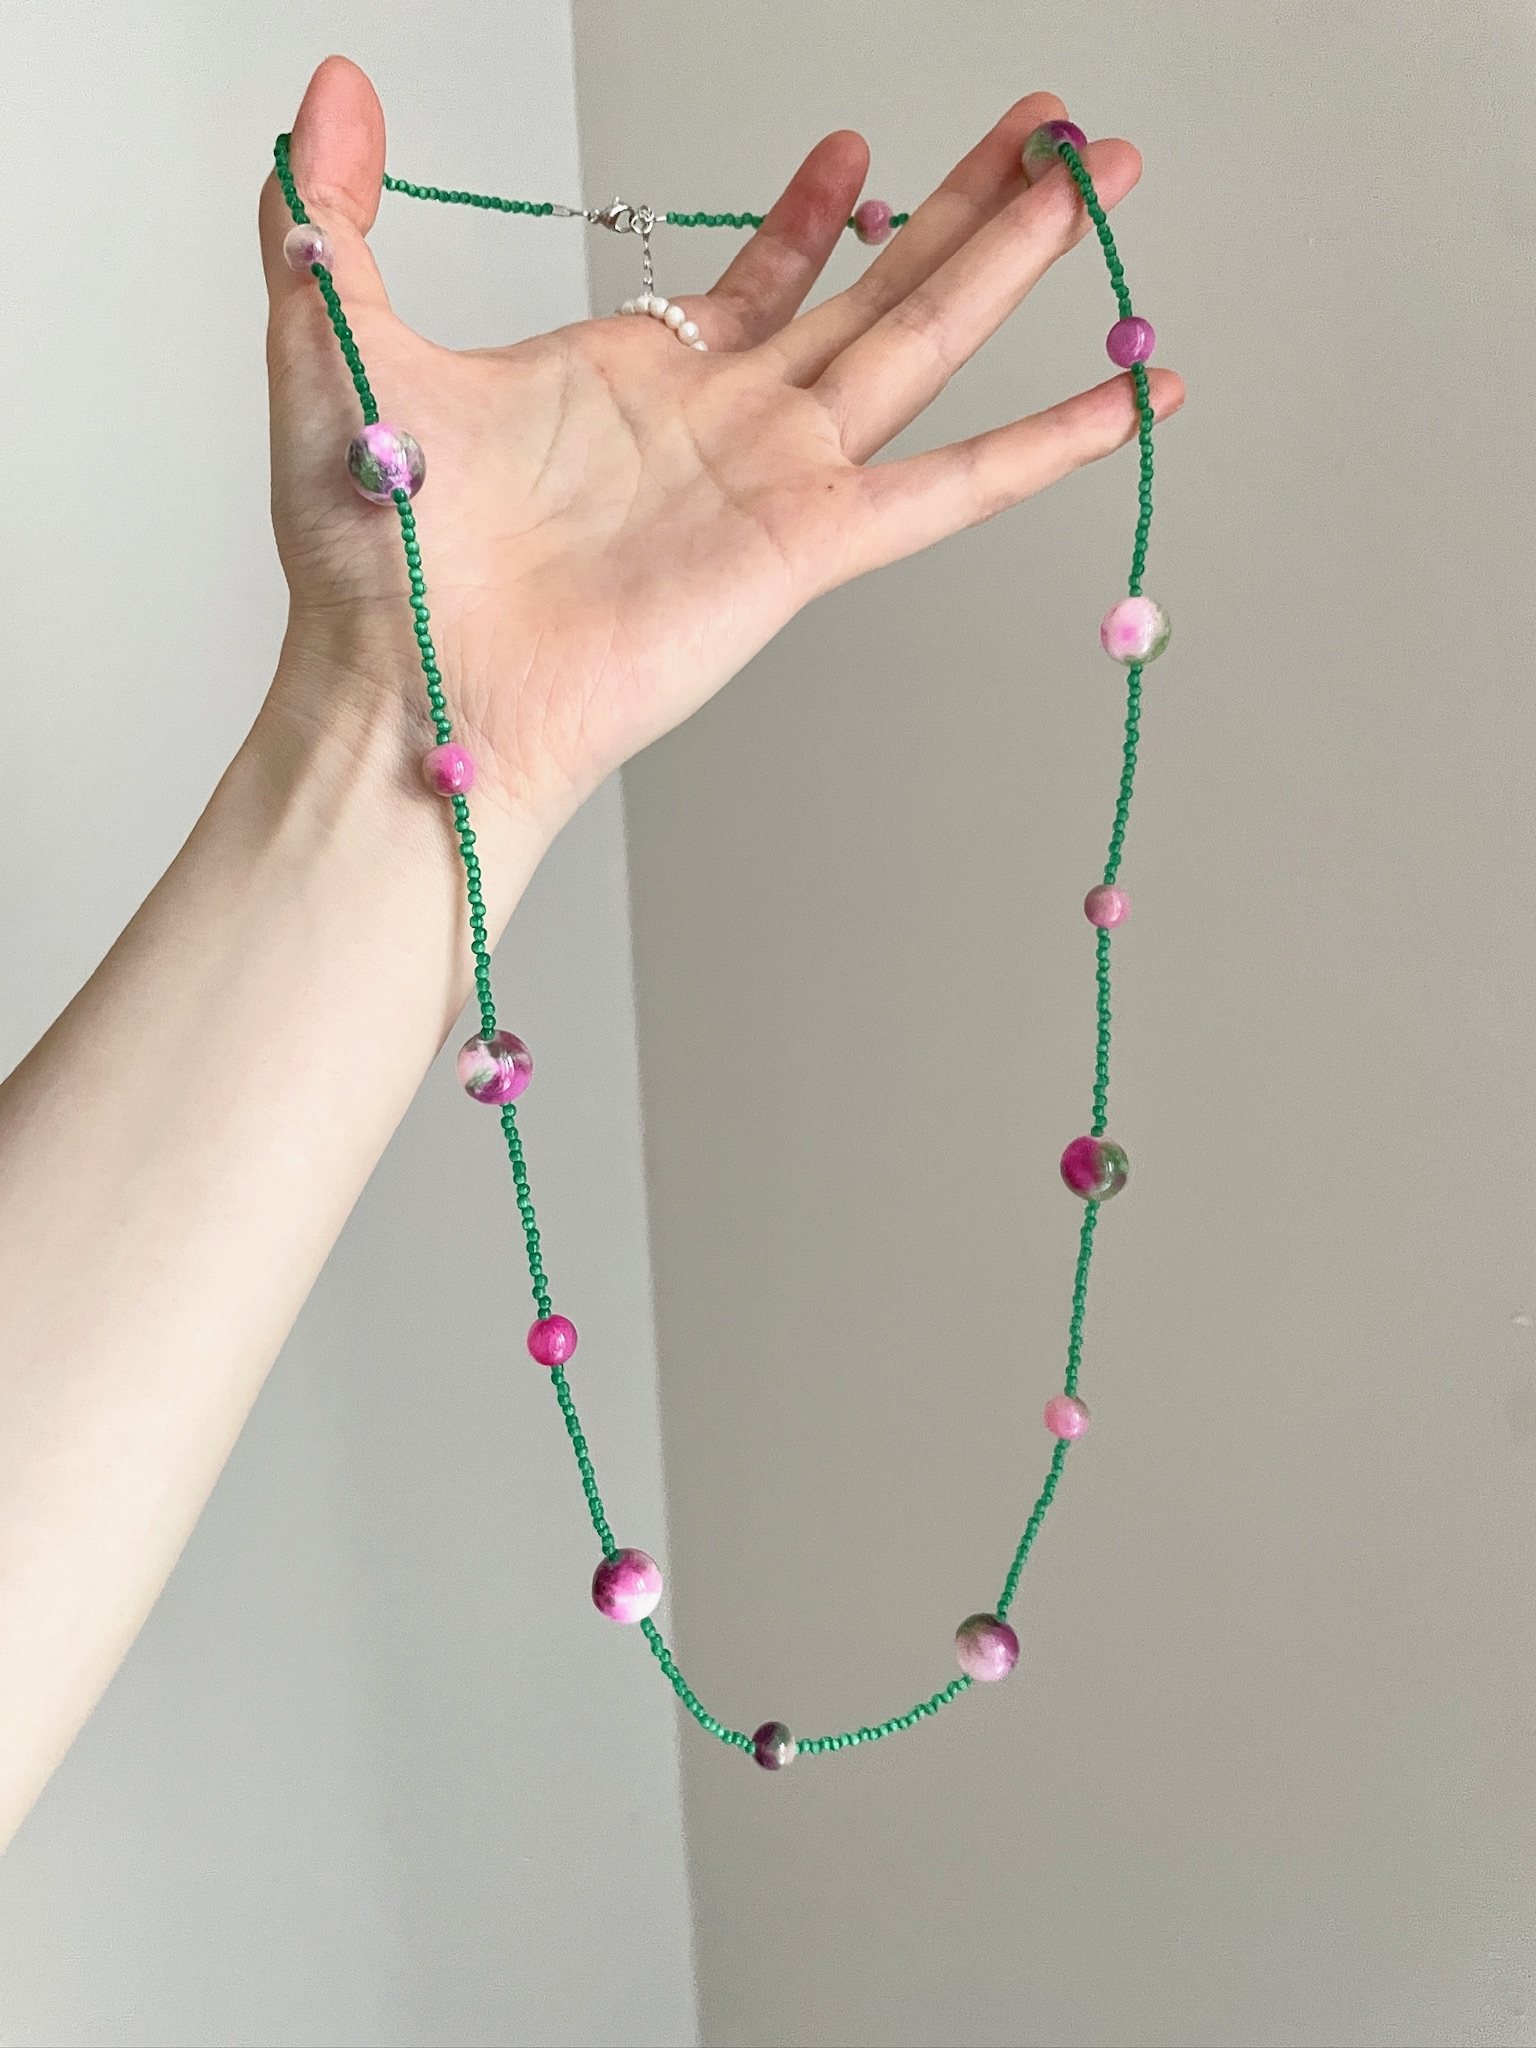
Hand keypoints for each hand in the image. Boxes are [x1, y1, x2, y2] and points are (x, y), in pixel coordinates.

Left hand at [261, 58, 1182, 861]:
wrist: (410, 688)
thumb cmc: (371, 555)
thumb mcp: (335, 341)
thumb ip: (332, 210)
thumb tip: (330, 87)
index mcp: (640, 378)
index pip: (759, 277)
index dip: (811, 208)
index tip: (851, 139)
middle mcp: (729, 424)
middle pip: (879, 284)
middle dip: (969, 200)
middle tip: (1054, 125)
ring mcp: (778, 479)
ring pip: (927, 342)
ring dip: (1017, 259)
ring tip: (1102, 177)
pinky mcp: (809, 543)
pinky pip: (956, 485)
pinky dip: (1052, 445)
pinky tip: (1135, 397)